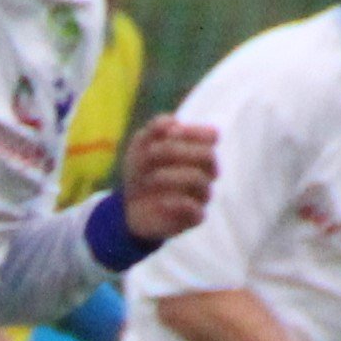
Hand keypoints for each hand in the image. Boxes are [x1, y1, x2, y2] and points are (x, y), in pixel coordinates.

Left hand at [118, 119, 216, 240]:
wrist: (128, 206)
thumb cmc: (142, 171)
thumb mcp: (141, 145)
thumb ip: (155, 128)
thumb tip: (172, 122)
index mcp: (197, 150)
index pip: (212, 135)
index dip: (193, 131)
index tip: (169, 134)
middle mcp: (205, 171)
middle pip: (208, 156)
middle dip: (176, 151)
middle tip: (151, 153)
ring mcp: (202, 195)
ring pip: (200, 180)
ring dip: (171, 175)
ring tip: (151, 178)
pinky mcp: (195, 217)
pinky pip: (197, 211)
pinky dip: (177, 203)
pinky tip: (160, 201)